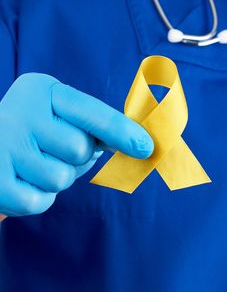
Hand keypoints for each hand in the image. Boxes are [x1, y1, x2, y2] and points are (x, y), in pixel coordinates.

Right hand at [0, 73, 153, 216]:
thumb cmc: (40, 133)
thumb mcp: (63, 117)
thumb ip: (97, 127)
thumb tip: (140, 145)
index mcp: (42, 90)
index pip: (91, 111)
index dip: (121, 131)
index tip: (146, 147)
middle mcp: (20, 111)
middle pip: (79, 148)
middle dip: (76, 158)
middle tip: (55, 150)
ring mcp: (2, 144)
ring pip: (60, 178)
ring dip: (57, 177)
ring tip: (37, 164)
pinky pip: (39, 201)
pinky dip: (40, 196)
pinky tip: (24, 179)